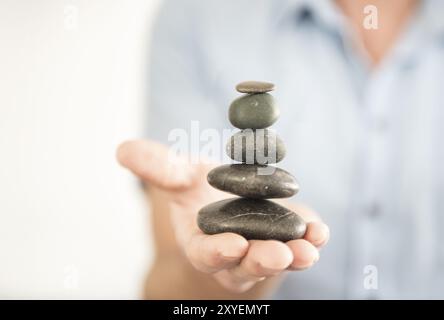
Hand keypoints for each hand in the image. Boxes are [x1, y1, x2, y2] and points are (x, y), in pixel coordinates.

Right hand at [117, 139, 329, 292]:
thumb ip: (158, 167)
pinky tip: (319, 230)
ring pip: (276, 261)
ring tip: (307, 249)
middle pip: (244, 266)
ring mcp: (262, 249)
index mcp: (203, 240)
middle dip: (260, 261)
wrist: (229, 197)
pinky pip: (300, 245)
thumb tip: (123, 149)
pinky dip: (310, 239)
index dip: (216, 252)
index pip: (205, 253)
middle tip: (278, 254)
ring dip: (293, 256)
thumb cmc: (201, 190)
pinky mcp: (287, 239)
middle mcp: (233, 253)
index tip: (231, 246)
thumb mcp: (181, 175)